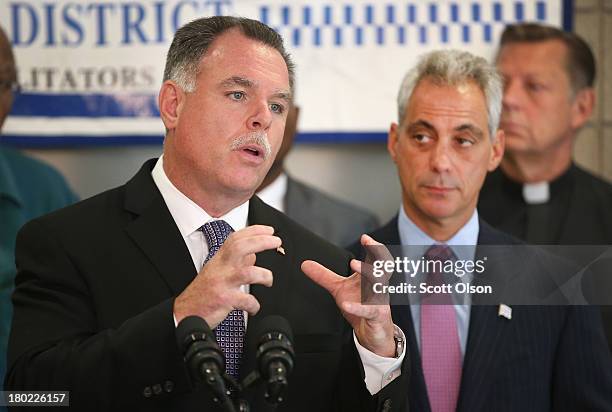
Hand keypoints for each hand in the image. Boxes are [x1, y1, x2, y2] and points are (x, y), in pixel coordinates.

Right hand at [174, 225, 281, 327]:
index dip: (254, 231)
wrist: (185, 312)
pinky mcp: (224, 300)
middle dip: (261, 241)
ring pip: (247, 273)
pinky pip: (245, 300)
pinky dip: (254, 305)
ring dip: (264, 275)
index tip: (270, 230)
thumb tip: (254, 253)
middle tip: (276, 241)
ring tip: (268, 280)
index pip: (236, 238)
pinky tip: (254, 307)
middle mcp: (220, 268)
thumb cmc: (204, 292)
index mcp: (220, 259)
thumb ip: (236, 261)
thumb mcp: (218, 271)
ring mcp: (222, 283)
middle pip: (240, 247)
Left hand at [301, 234, 395, 356]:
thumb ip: (324, 276)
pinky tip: (346, 304)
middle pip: (382, 266)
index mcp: (369, 277)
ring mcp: (378, 301)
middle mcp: (377, 286)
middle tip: (367, 243)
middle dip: (376, 254)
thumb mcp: (339, 289)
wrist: (371, 332)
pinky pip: (369, 310)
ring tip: (355, 265)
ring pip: (379, 284)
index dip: (373, 247)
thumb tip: (305, 264)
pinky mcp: (376, 316)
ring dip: (368, 272)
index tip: (365, 237)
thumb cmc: (360, 306)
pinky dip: (358, 307)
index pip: (376, 259)